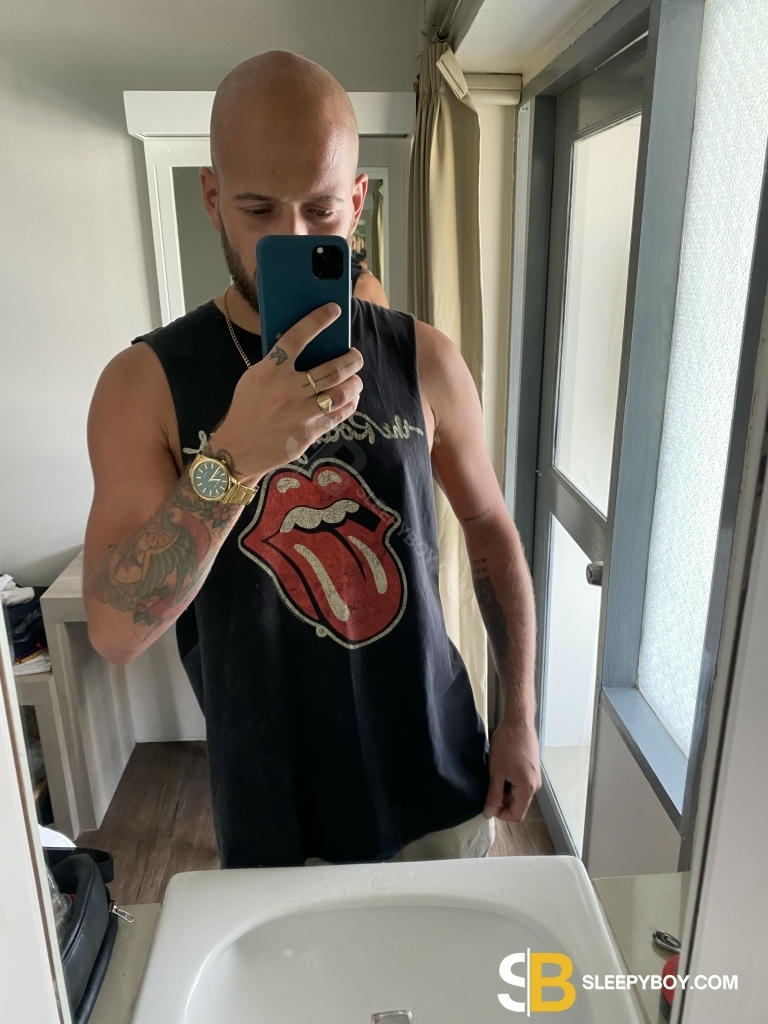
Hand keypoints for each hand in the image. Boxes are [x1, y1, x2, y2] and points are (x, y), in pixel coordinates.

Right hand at [210, 303, 363, 481]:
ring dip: (354, 382)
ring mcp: (300, 413)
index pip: (296, 338)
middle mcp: (287, 390)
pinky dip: (349, 403)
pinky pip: (338, 415)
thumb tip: (309, 347)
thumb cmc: (247, 408)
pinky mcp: (309, 432)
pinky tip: (350, 398)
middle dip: (351, 359)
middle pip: (331, 369)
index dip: (317, 320)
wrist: (238, 448)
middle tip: (355, 356)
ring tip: (355, 378)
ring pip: (341, 393)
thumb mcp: (254, 378)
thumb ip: (277, 363)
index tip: (334, 309)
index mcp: (270, 371)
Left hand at [483, 719, 541, 821]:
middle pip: (519, 805)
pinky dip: (511, 782)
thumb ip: (493, 795)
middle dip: (503, 802)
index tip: (488, 805)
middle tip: (489, 789)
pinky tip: (502, 770)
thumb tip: (489, 813)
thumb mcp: (496, 772)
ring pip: (520, 794)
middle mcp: (535, 785)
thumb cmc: (507, 745)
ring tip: (495, 777)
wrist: (518, 722)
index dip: (501, 814)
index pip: (517, 815)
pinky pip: (522, 783)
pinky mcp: (533, 768)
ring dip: (507, 791)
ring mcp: (536, 776)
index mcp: (528, 788)